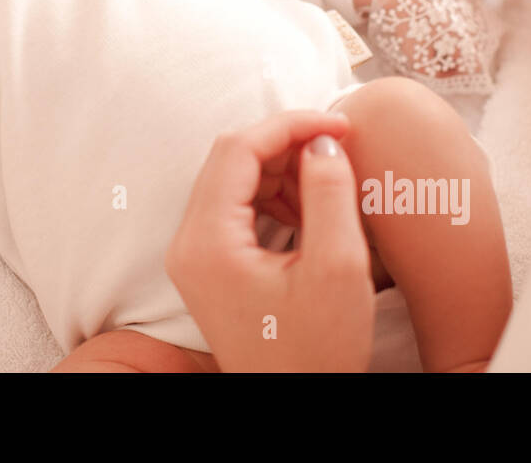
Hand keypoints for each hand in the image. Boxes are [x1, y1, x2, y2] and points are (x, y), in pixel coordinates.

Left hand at [166, 110, 375, 372]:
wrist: (296, 406)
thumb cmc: (317, 352)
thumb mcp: (338, 269)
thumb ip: (330, 194)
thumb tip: (324, 142)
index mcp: (208, 241)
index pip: (238, 149)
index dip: (291, 125)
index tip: (341, 124)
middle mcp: (189, 243)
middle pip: (231, 159)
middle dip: (286, 143)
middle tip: (338, 149)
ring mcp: (196, 254)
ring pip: (234, 178)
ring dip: (282, 169)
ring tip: (329, 185)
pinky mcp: (210, 265)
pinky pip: (236, 206)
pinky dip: (274, 195)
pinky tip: (311, 211)